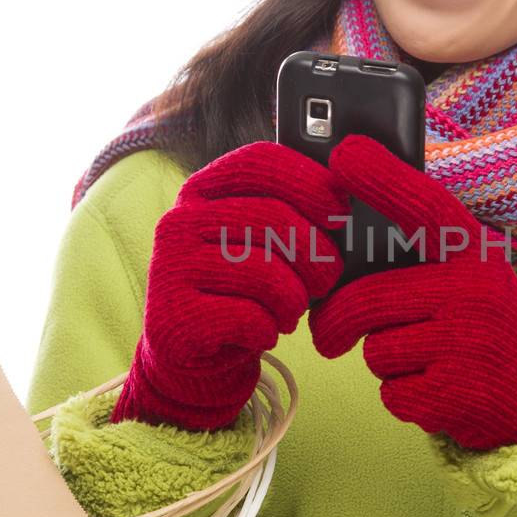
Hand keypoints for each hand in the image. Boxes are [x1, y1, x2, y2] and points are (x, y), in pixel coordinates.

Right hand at [113, 140, 350, 429]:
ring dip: (294, 300)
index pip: (259, 162)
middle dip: (316, 254)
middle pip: (272, 218)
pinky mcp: (173, 316)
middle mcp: (179, 221)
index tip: (340, 211)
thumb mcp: (262, 243)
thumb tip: (346, 198)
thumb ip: (291, 214)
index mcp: (202, 190)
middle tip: (327, 280)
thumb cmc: (242, 290)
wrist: (194, 355)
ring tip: (289, 311)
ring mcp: (170, 268)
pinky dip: (269, 330)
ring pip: (265, 274)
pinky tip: (263, 333)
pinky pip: (249, 318)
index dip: (309, 181)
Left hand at [307, 134, 516, 450]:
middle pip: (368, 299)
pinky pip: (391, 392)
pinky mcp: (455, 393)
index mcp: (476, 253)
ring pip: (377, 349)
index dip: (383, 178)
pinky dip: (401, 396)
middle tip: (328, 336)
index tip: (344, 154)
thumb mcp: (472, 279)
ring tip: (425, 360)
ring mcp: (466, 344)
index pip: (425, 207)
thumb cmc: (486, 328)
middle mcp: (474, 290)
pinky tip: (435, 389)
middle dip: (336, 322)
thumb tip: (341, 252)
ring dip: (385, 361)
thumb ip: (422, 261)